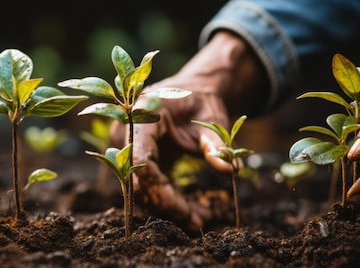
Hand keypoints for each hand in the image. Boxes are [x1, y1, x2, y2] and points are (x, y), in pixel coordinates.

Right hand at [110, 31, 268, 231]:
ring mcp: (131, 148)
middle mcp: (128, 132)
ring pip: (143, 188)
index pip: (140, 155)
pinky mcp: (140, 161)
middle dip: (167, 205)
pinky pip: (150, 187)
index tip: (180, 208)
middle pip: (139, 179)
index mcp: (143, 114)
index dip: (156, 185)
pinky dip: (170, 202)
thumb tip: (230, 170)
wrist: (192, 92)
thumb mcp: (213, 119)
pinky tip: (193, 213)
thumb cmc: (201, 100)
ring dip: (169, 208)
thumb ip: (217, 144)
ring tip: (200, 221)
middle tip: (197, 222)